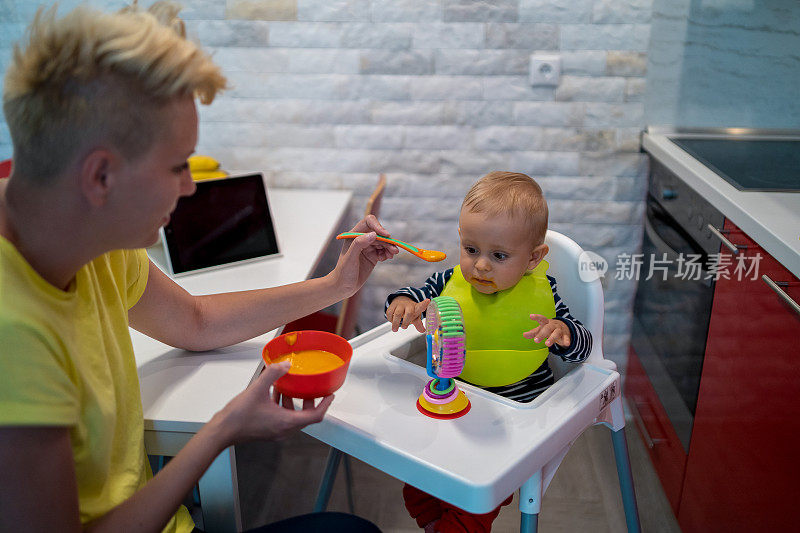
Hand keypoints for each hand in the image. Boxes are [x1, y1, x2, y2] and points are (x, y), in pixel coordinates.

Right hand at [215, 361, 333, 443]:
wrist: (221, 431)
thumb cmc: (238, 417)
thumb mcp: (257, 389)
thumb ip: (273, 374)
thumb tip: (285, 364)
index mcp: (286, 422)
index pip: (315, 416)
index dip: (325, 405)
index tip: (330, 395)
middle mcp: (284, 430)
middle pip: (306, 417)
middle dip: (311, 401)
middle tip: (313, 389)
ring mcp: (276, 432)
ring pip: (294, 417)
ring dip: (296, 403)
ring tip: (293, 388)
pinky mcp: (268, 431)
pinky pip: (283, 418)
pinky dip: (284, 406)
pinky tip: (276, 393)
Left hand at [329, 215, 397, 298]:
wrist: (343, 287)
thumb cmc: (343, 272)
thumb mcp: (350, 258)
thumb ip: (359, 244)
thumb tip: (373, 234)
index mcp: (353, 235)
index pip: (368, 222)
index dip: (378, 226)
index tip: (386, 235)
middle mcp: (361, 239)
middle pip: (379, 233)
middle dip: (387, 240)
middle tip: (394, 250)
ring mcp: (368, 248)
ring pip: (383, 242)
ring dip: (389, 247)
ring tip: (392, 255)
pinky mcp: (373, 256)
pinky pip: (383, 250)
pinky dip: (387, 253)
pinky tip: (387, 258)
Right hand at [386, 296, 428, 332]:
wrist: (401, 301)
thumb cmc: (410, 311)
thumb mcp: (415, 317)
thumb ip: (418, 324)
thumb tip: (422, 331)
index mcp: (416, 308)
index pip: (421, 306)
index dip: (424, 304)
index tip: (428, 301)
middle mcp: (409, 305)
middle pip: (409, 313)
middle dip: (406, 322)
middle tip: (404, 327)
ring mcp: (400, 304)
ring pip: (397, 313)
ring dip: (396, 323)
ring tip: (395, 329)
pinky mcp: (392, 305)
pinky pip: (390, 312)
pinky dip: (390, 319)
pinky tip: (391, 321)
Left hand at [523, 314, 570, 347]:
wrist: (564, 328)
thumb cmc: (549, 328)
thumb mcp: (541, 329)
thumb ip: (533, 332)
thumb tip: (524, 335)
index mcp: (546, 322)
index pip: (541, 319)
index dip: (536, 317)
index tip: (531, 316)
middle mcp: (553, 325)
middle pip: (547, 328)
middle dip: (542, 334)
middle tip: (536, 340)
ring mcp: (559, 329)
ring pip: (556, 333)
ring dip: (552, 338)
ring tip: (547, 344)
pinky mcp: (565, 335)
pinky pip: (566, 337)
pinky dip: (566, 340)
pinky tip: (566, 344)